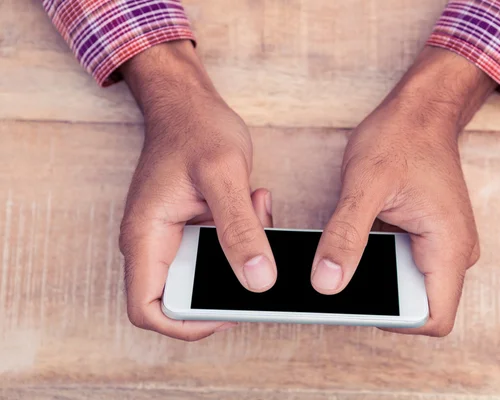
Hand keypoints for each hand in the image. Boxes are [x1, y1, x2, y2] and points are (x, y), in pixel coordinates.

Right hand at [118, 41, 276, 340]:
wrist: (187, 102)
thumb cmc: (195, 129)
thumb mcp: (224, 177)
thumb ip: (239, 230)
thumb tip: (258, 281)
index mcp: (147, 237)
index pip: (147, 310)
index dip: (185, 322)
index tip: (227, 309)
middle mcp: (154, 243)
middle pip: (184, 296)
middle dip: (226, 281)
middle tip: (256, 254)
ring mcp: (174, 236)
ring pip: (208, 273)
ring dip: (240, 252)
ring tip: (254, 209)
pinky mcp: (193, 227)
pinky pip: (220, 250)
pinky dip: (244, 236)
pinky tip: (253, 202)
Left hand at [311, 47, 496, 336]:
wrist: (422, 110)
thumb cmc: (401, 137)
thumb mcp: (365, 185)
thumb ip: (346, 236)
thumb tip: (327, 283)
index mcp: (449, 246)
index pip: (432, 318)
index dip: (393, 319)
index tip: (356, 300)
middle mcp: (453, 252)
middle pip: (418, 305)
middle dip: (379, 299)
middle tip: (339, 278)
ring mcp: (441, 244)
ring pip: (409, 286)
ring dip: (378, 280)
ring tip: (346, 259)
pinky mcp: (426, 236)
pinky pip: (404, 265)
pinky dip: (379, 263)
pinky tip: (357, 244)